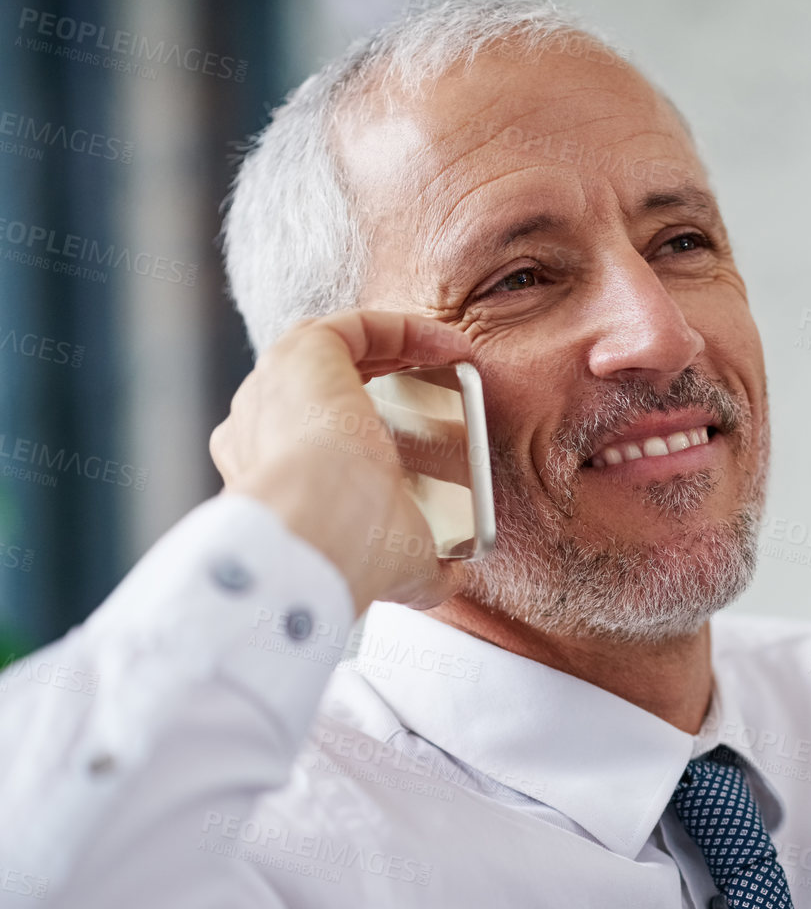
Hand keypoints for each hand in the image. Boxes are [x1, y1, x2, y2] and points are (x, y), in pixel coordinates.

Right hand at [209, 311, 474, 615]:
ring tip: (447, 354)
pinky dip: (404, 328)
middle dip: (379, 376)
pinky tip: (450, 344)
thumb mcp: (394, 565)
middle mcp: (262, 425)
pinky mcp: (303, 352)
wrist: (318, 533)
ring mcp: (276, 385)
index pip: (310, 435)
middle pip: (322, 384)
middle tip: (437, 383)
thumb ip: (420, 571)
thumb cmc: (347, 555)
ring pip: (335, 347)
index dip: (366, 421)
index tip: (425, 426)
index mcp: (271, 474)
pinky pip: (356, 325)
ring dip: (394, 344)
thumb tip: (450, 583)